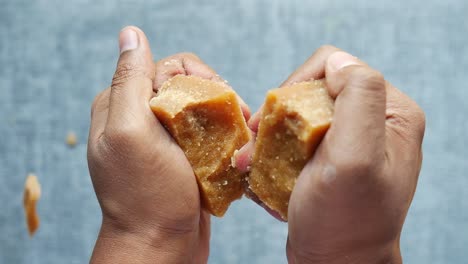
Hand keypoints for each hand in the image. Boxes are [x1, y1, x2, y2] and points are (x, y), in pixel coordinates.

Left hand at [87, 26, 224, 262]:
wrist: (161, 247)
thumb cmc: (148, 196)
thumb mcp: (132, 132)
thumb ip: (131, 81)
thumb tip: (131, 33)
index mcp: (122, 105)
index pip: (166, 66)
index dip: (196, 76)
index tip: (217, 98)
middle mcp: (140, 118)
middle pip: (188, 85)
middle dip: (214, 97)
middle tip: (234, 121)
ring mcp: (162, 138)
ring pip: (202, 108)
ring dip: (224, 119)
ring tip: (238, 139)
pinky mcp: (182, 157)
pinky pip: (207, 133)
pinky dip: (223, 138)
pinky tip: (232, 152)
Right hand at [237, 46, 424, 262]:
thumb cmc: (344, 220)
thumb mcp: (356, 157)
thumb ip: (357, 97)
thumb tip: (338, 62)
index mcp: (391, 112)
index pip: (337, 68)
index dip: (298, 84)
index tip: (273, 117)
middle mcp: (375, 121)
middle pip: (315, 89)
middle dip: (280, 113)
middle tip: (255, 141)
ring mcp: (352, 138)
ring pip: (300, 112)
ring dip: (270, 134)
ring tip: (249, 161)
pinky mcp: (331, 156)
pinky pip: (296, 136)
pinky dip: (274, 150)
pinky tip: (262, 171)